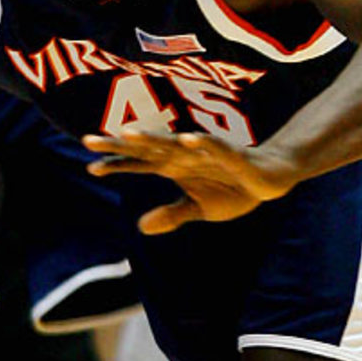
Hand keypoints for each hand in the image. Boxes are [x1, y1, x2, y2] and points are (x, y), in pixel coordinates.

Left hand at [82, 131, 297, 233]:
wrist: (273, 178)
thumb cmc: (233, 188)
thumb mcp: (199, 208)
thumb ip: (171, 215)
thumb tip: (141, 227)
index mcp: (174, 167)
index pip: (138, 164)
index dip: (116, 165)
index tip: (90, 167)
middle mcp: (184, 156)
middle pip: (145, 149)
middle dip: (118, 144)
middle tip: (88, 140)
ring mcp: (205, 154)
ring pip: (172, 144)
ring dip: (150, 139)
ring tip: (127, 133)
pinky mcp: (232, 155)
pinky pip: (214, 146)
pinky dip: (200, 142)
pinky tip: (185, 138)